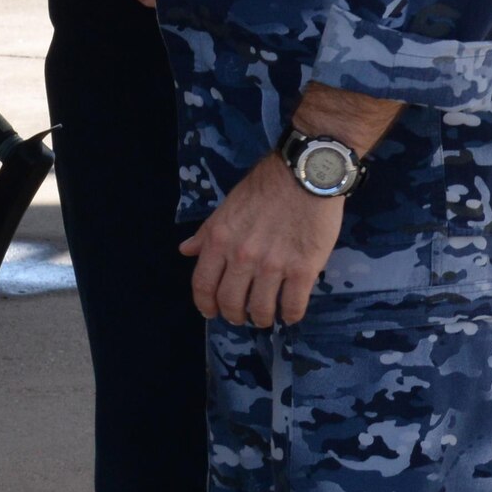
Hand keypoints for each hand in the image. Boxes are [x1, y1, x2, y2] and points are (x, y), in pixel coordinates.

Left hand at [180, 152, 343, 327]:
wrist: (306, 173)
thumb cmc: (265, 186)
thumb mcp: (227, 206)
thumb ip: (207, 233)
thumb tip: (185, 251)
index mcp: (220, 240)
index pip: (203, 285)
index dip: (205, 304)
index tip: (211, 312)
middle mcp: (242, 257)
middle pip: (231, 303)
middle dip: (235, 315)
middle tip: (242, 316)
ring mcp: (273, 266)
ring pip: (262, 310)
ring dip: (262, 318)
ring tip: (266, 316)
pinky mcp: (303, 270)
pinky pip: (293, 306)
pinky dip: (290, 315)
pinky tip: (290, 313)